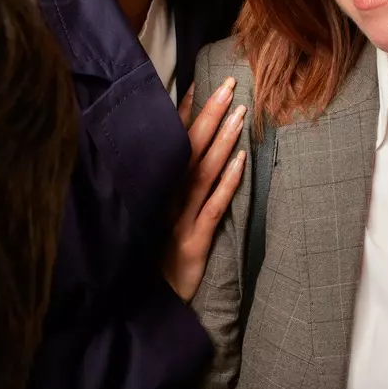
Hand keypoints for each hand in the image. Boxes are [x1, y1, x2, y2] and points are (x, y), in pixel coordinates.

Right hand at [164, 78, 247, 302]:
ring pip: (201, 173)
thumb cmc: (152, 257)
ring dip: (222, 141)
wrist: (146, 305)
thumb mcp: (154, 218)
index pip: (170, 143)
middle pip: (188, 149)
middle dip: (208, 115)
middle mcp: (163, 199)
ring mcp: (176, 221)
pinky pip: (212, 208)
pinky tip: (241, 161)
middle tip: (228, 83)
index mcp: (154, 189)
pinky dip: (227, 183)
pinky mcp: (192, 244)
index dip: (185, 113)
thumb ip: (166, 185)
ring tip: (240, 112)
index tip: (200, 83)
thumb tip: (183, 151)